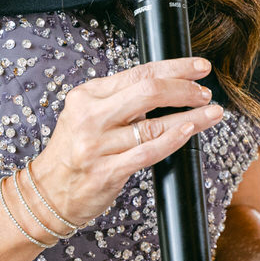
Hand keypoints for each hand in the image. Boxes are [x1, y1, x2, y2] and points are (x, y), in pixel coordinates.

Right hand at [30, 56, 223, 225]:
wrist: (47, 193)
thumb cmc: (74, 152)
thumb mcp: (87, 114)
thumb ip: (119, 100)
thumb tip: (168, 86)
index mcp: (88, 95)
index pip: (139, 72)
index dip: (176, 67)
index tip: (199, 67)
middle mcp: (91, 116)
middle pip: (149, 91)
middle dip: (185, 89)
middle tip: (205, 93)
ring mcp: (97, 145)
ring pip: (154, 124)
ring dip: (191, 117)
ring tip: (212, 112)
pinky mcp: (106, 171)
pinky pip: (148, 152)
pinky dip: (172, 139)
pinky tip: (189, 130)